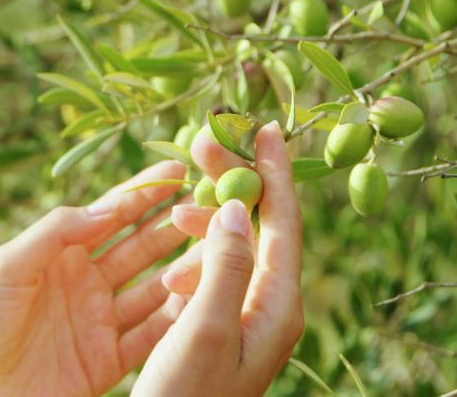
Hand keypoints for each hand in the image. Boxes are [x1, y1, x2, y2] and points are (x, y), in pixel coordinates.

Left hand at [0, 161, 213, 396]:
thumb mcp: (8, 268)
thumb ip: (55, 232)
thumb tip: (107, 207)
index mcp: (58, 255)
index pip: (109, 215)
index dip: (143, 193)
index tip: (179, 171)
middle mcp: (84, 283)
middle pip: (140, 248)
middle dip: (174, 225)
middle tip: (211, 204)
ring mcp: (98, 322)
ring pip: (153, 289)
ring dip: (183, 269)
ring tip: (218, 247)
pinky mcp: (107, 361)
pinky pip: (151, 337)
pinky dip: (177, 319)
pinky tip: (203, 299)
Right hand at [132, 121, 304, 395]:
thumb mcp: (206, 329)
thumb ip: (227, 265)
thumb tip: (241, 207)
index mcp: (277, 305)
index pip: (285, 222)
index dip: (275, 172)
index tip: (267, 128)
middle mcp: (270, 307)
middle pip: (261, 227)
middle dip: (234, 182)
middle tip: (203, 143)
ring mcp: (248, 319)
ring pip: (235, 248)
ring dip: (208, 220)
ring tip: (174, 209)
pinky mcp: (224, 329)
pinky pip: (217, 275)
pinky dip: (195, 254)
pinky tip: (171, 260)